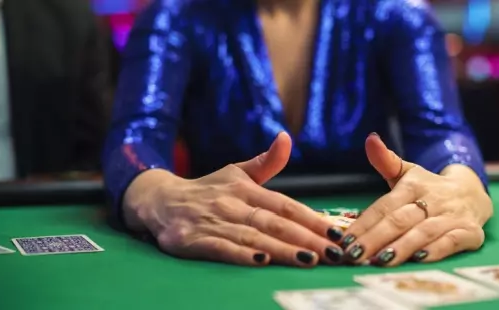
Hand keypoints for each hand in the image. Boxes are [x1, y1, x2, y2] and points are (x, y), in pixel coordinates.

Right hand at [123, 132, 344, 266]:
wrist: (161, 200)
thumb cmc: (207, 190)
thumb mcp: (236, 172)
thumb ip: (266, 162)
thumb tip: (287, 138)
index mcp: (246, 189)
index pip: (286, 206)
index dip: (312, 219)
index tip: (337, 232)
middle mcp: (232, 204)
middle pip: (275, 223)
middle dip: (307, 239)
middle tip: (334, 253)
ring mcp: (212, 222)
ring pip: (253, 237)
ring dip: (282, 249)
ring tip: (308, 259)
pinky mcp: (192, 240)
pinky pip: (221, 248)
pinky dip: (241, 254)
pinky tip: (262, 261)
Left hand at [339, 133, 492, 265]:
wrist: (472, 193)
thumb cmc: (429, 188)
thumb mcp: (408, 172)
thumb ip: (386, 161)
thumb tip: (370, 138)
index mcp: (413, 185)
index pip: (384, 206)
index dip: (364, 224)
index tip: (345, 240)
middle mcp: (433, 200)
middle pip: (400, 220)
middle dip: (375, 239)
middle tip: (355, 255)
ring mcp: (452, 216)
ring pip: (424, 232)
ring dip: (402, 247)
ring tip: (381, 260)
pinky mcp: (470, 232)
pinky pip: (453, 242)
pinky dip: (437, 250)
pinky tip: (419, 259)